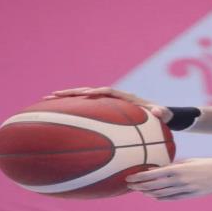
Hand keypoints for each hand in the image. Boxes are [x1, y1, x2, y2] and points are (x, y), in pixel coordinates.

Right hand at [43, 87, 173, 122]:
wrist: (161, 115)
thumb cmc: (163, 115)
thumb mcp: (164, 114)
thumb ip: (162, 113)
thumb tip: (159, 111)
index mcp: (126, 97)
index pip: (108, 92)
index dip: (96, 92)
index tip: (84, 94)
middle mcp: (115, 97)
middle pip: (89, 92)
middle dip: (71, 93)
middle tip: (52, 95)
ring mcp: (109, 104)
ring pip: (84, 99)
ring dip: (67, 100)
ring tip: (47, 102)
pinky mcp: (106, 111)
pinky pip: (87, 110)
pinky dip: (74, 110)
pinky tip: (60, 118)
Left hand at [126, 158, 211, 199]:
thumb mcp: (193, 161)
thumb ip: (176, 166)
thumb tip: (160, 169)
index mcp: (180, 169)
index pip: (153, 174)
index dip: (139, 177)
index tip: (129, 177)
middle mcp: (181, 181)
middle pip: (154, 186)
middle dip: (139, 186)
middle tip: (128, 185)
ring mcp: (186, 191)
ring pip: (161, 194)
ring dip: (148, 193)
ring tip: (139, 190)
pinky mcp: (192, 197)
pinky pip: (172, 199)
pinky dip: (160, 197)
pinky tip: (154, 195)